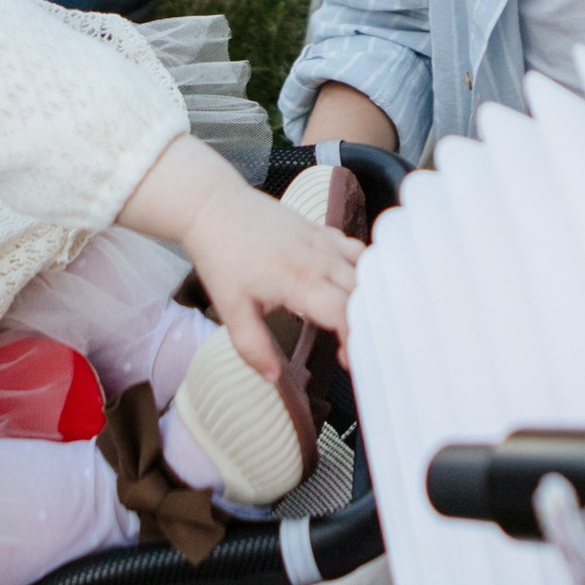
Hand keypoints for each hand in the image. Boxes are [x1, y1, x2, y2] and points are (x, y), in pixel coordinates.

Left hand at [124, 135, 358, 381]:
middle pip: (365, 294)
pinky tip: (353, 286)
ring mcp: (324, 242)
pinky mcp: (322, 230)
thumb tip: (273, 377)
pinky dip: (363, 270)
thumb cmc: (222, 257)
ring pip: (368, 270)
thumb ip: (253, 346)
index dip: (353, 341)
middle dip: (368, 324)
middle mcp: (321, 260)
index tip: (346, 360)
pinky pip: (357, 250)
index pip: (346, 314)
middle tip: (356, 346)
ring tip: (360, 319)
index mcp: (300, 281)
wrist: (214, 207)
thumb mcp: (231, 309)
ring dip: (370, 296)